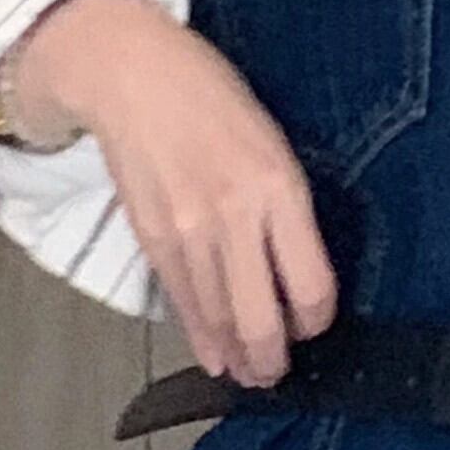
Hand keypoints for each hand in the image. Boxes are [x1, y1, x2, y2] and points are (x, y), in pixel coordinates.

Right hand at [10, 0, 337, 385]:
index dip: (318, 320)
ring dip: (237, 358)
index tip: (316, 325)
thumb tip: (296, 275)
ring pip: (219, 321)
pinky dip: (200, 338)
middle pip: (262, 319)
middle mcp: (235, 217)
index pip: (311, 285)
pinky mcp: (152, 240)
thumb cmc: (213, 99)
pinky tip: (213, 357)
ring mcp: (188, 234)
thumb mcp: (273, 144)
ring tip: (250, 374)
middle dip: (274, 360)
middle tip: (280, 373)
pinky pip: (183, 304)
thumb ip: (287, 209)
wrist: (131, 75)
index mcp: (279, 188)